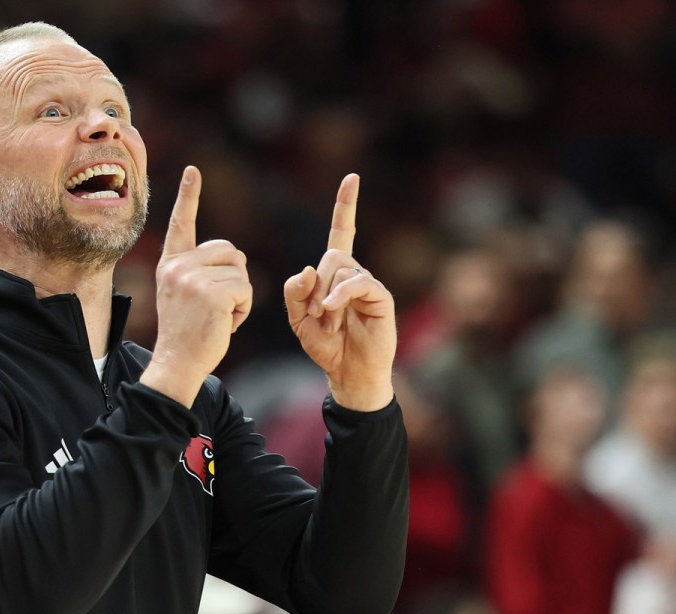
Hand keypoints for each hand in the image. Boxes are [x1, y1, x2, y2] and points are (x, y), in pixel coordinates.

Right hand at [141, 166, 252, 406]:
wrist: (177, 363)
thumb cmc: (187, 335)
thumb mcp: (183, 296)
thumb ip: (198, 272)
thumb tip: (231, 256)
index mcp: (171, 265)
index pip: (182, 224)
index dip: (189, 197)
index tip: (193, 171)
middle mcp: (179, 266)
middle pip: (229, 250)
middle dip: (235, 276)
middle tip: (220, 306)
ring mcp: (194, 278)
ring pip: (240, 271)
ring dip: (241, 296)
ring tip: (220, 317)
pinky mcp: (213, 293)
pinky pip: (246, 289)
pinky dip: (244, 309)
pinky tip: (226, 324)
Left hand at [284, 174, 395, 410]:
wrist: (348, 372)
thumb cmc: (325, 346)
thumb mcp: (298, 319)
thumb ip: (295, 293)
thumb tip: (306, 269)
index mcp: (334, 274)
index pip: (341, 232)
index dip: (346, 206)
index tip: (352, 178)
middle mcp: (353, 273)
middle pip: (330, 255)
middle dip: (315, 286)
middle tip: (313, 315)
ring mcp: (368, 284)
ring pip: (340, 268)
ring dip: (326, 297)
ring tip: (327, 323)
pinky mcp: (380, 297)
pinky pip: (357, 281)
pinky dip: (339, 295)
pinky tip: (333, 311)